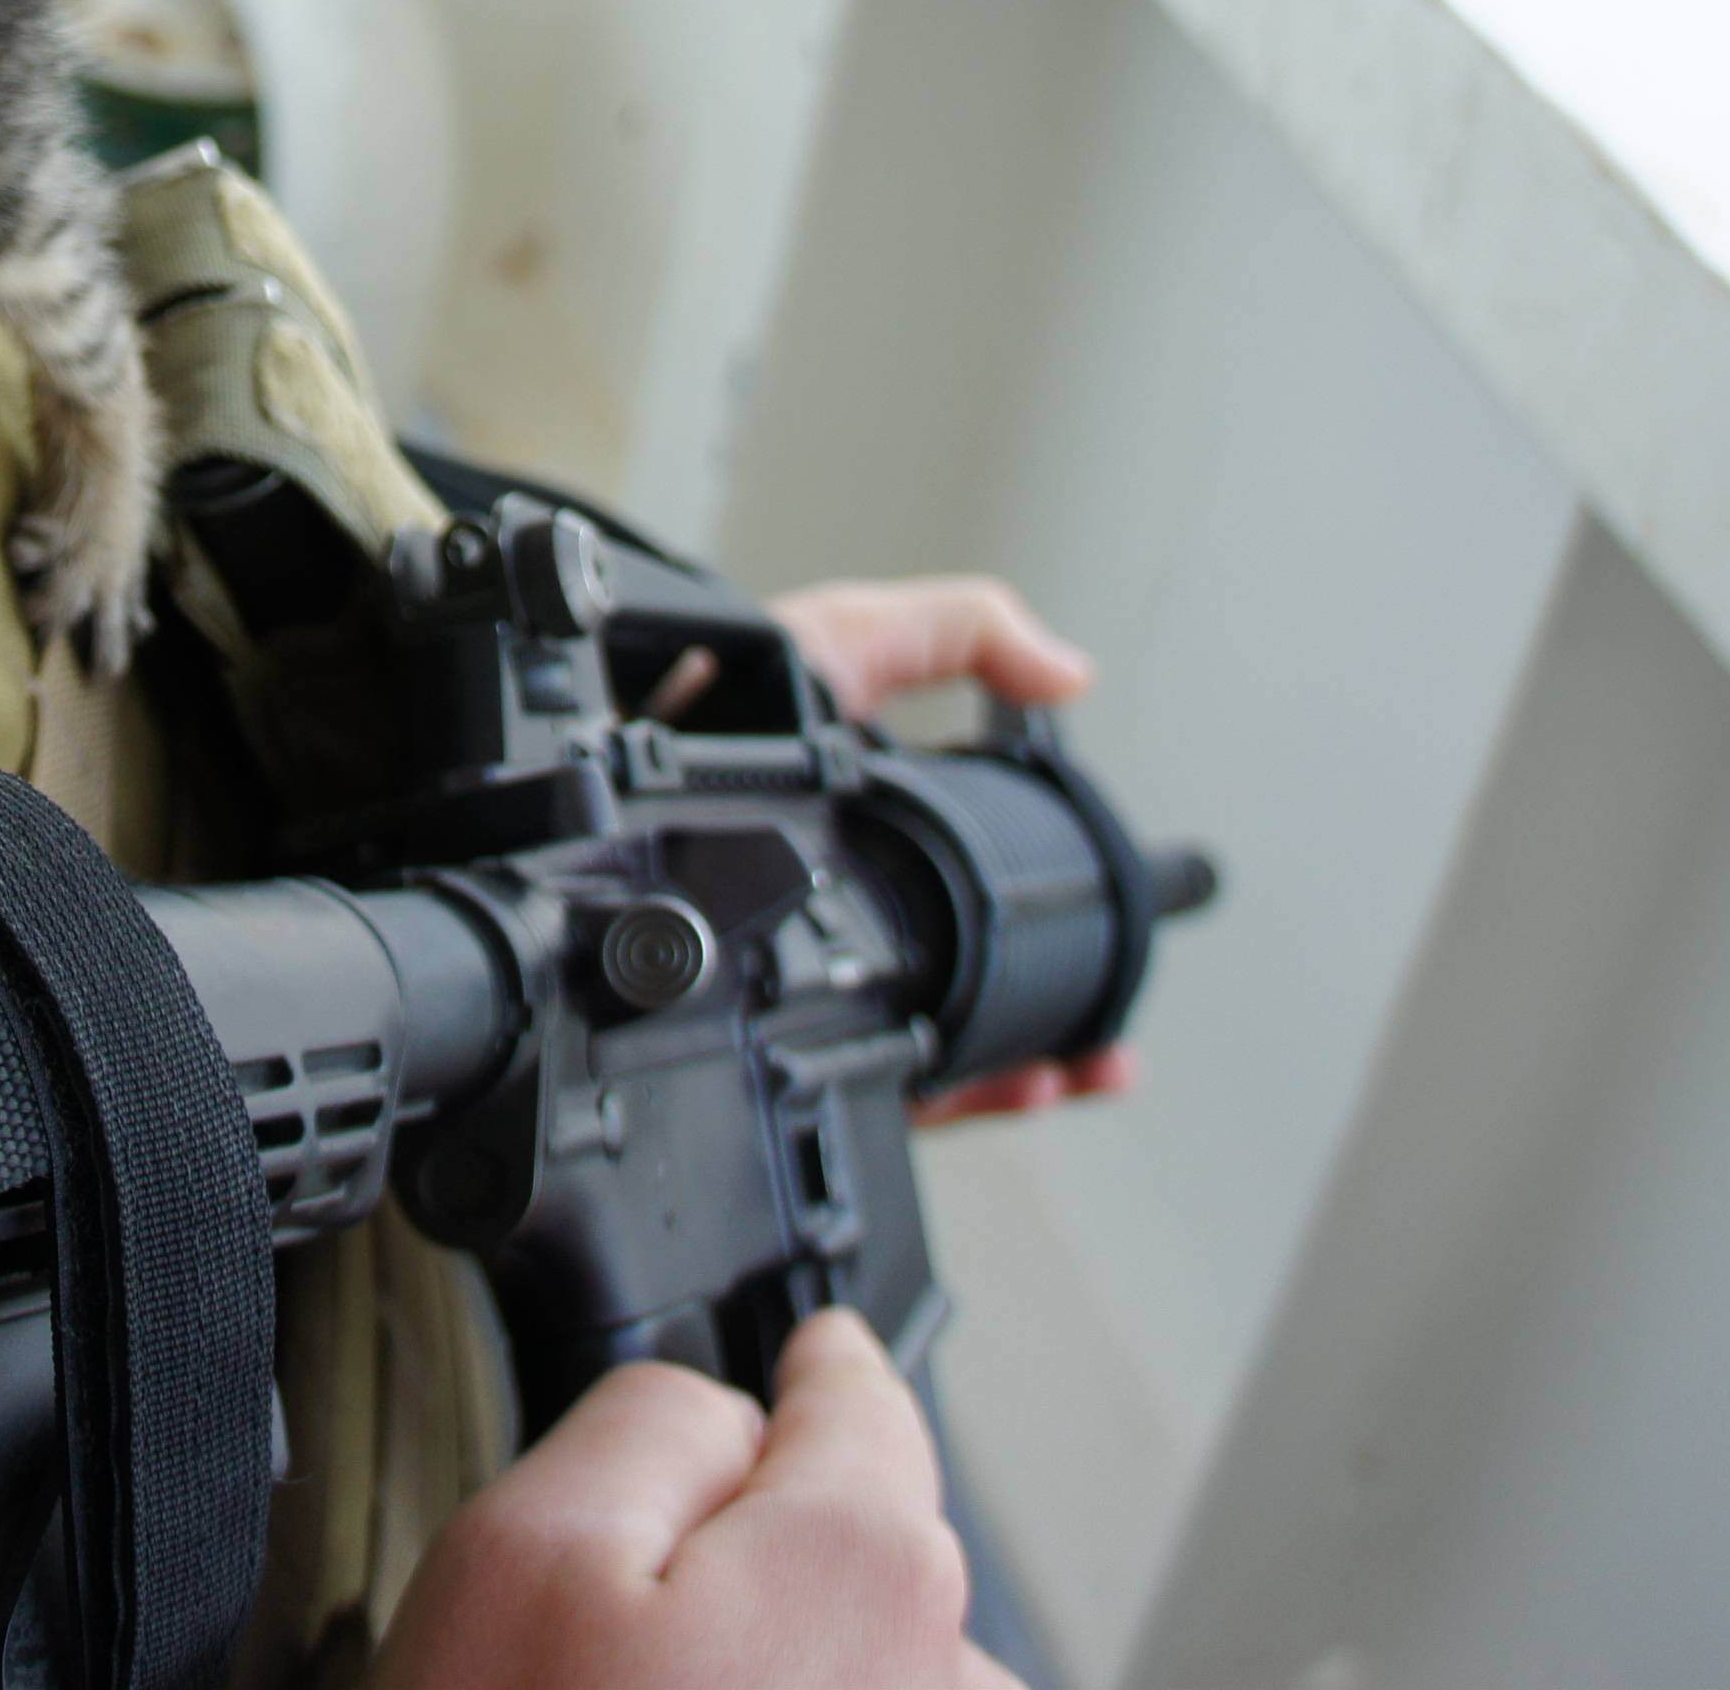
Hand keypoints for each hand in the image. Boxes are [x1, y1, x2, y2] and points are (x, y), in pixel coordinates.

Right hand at [375, 1309, 1023, 1689]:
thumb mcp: (522, 1554)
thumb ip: (645, 1419)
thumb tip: (729, 1405)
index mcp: (865, 1559)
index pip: (858, 1396)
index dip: (803, 1367)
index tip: (805, 1352)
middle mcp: (947, 1673)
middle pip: (860, 1541)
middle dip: (763, 1551)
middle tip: (617, 1627)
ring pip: (861, 1663)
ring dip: (783, 1669)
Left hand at [763, 576, 1135, 1128]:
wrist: (611, 760)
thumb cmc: (708, 689)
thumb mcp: (850, 637)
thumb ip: (960, 636)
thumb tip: (1069, 675)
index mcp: (869, 831)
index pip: (986, 879)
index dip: (1056, 911)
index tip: (1118, 923)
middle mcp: (850, 907)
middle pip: (967, 977)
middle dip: (1046, 1018)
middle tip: (1105, 1042)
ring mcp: (818, 970)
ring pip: (936, 1038)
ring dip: (1017, 1066)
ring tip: (1078, 1072)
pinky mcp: (780, 1024)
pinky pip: (878, 1075)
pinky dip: (957, 1093)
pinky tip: (1011, 1087)